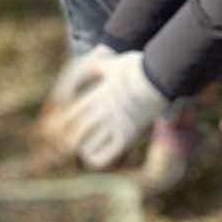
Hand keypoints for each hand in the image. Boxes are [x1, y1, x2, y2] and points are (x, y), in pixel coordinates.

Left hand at [48, 51, 167, 169]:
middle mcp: (103, 113)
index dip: (61, 124)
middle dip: (68, 140)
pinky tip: (97, 153)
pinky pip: (105, 155)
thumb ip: (95, 68)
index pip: (68, 116)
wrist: (161, 75)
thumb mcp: (112, 64)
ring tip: (85, 146)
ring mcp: (115, 125)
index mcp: (96, 97)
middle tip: (70, 142)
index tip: (63, 127)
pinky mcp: (128, 135)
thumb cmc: (138, 67)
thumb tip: (84, 67)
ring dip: (82, 148)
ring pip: (86, 147)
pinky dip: (97, 158)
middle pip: (73, 134)